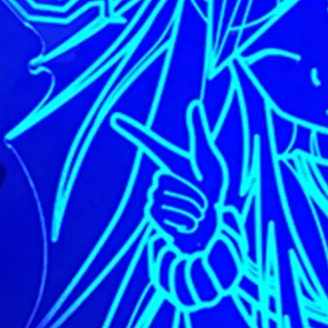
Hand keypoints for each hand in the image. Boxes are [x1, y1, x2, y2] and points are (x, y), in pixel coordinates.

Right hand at [111, 101, 226, 248]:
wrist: (213, 222)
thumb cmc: (214, 190)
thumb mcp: (209, 161)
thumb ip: (200, 134)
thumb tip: (194, 103)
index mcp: (172, 159)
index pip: (147, 141)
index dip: (131, 130)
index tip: (114, 118)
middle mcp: (160, 176)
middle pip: (165, 180)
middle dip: (191, 193)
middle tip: (202, 198)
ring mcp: (154, 196)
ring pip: (166, 199)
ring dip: (190, 208)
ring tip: (197, 210)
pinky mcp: (153, 216)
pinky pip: (164, 214)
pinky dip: (184, 220)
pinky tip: (189, 223)